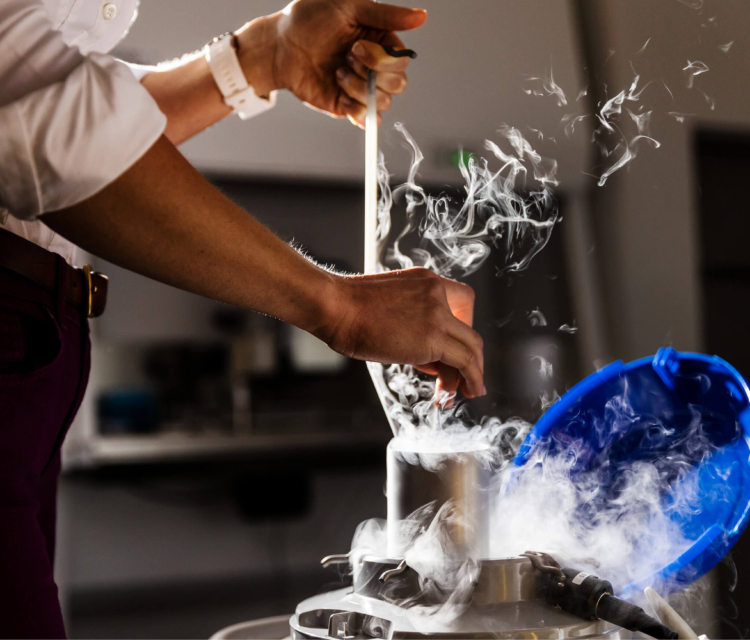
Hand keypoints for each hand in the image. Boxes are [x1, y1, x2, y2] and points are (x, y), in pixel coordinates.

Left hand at [235, 0, 425, 127]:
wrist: (279, 47)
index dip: (383, 59)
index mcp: (380, 42)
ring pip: (382, 102)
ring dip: (358, 89)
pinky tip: (340, 96)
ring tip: (336, 73)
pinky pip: (367, 119)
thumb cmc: (309, 20)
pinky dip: (357, 111)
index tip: (355, 46)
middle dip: (372, 74)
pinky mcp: (347, 106)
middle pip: (399, 84)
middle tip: (345, 59)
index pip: (402, 61)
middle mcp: (374, 66)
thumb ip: (387, 15)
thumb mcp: (349, 7)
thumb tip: (422, 17)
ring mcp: (361, 88)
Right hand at [322, 268, 484, 398]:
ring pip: (471, 346)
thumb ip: (409, 323)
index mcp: (425, 281)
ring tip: (469, 391)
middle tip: (466, 375)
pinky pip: (464, 361)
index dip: (464, 324)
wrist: (336, 307)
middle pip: (468, 327)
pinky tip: (469, 390)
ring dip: (472, 372)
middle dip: (470, 355)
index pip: (462, 299)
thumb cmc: (346, 310)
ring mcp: (437, 314)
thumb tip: (425, 356)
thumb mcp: (386, 307)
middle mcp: (436, 293)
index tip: (452, 345)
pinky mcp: (433, 338)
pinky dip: (472, 378)